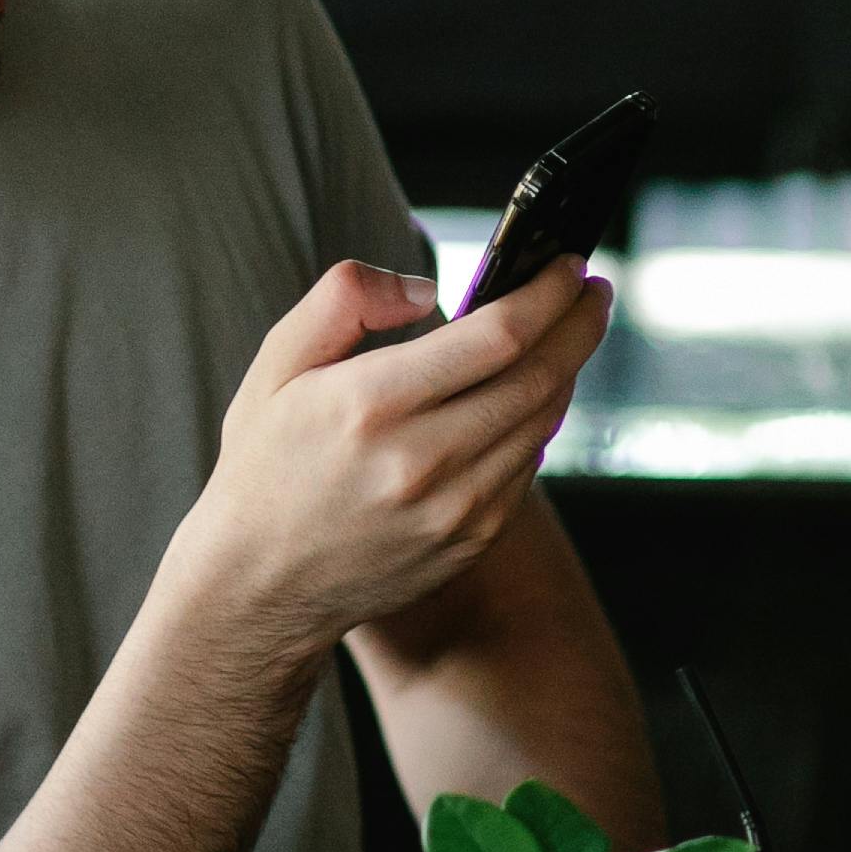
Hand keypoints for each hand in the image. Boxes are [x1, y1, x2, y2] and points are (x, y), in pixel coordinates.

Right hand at [177, 256, 608, 661]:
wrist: (258, 585)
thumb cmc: (267, 465)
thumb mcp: (277, 364)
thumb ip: (345, 300)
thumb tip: (427, 289)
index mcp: (372, 404)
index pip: (498, 336)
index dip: (547, 294)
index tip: (568, 266)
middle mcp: (421, 461)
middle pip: (540, 376)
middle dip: (580, 323)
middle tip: (592, 290)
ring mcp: (454, 510)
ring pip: (543, 422)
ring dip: (568, 369)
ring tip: (571, 332)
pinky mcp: (470, 541)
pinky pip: (527, 467)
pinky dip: (539, 421)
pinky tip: (532, 394)